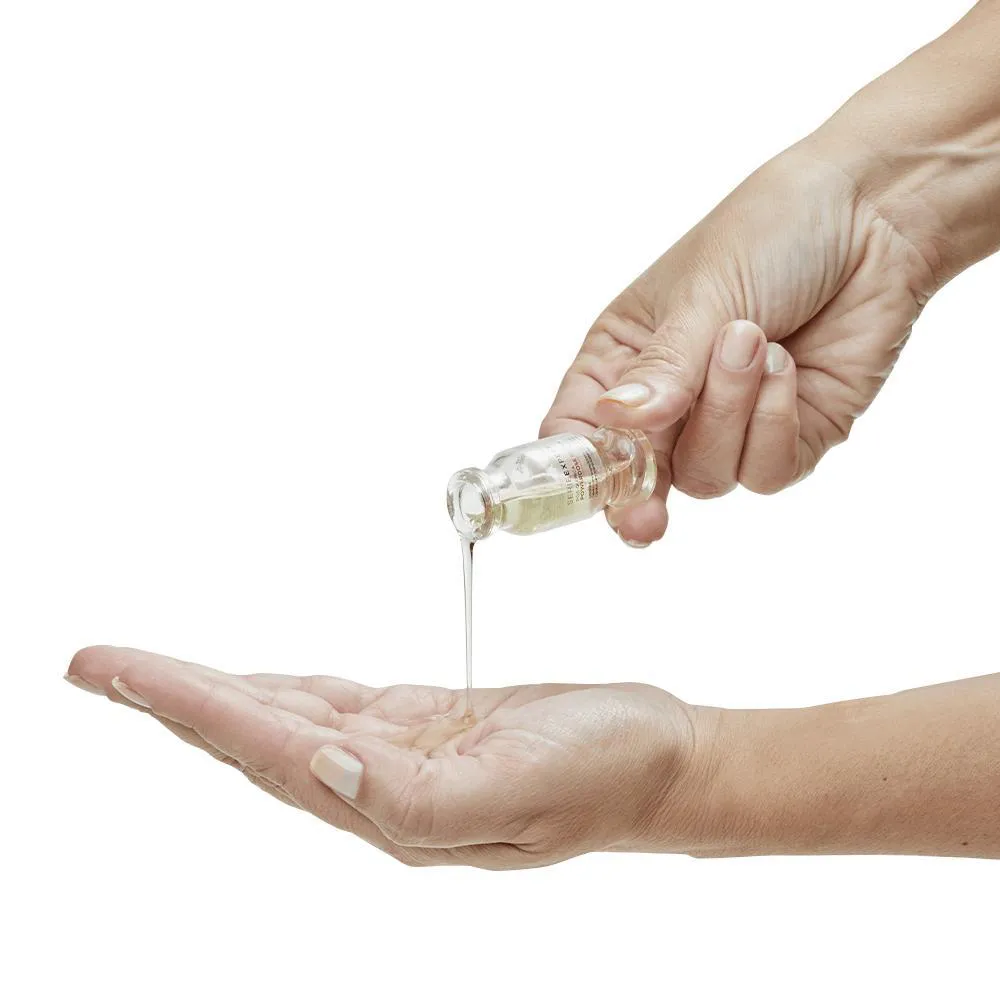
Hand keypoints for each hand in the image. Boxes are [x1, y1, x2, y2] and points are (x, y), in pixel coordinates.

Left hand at [67, 647, 696, 868]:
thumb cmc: (605, 775)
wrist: (659, 761)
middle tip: (98, 666)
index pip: (267, 746)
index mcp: (392, 807)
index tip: (120, 672)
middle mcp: (381, 785)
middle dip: (174, 698)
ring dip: (216, 693)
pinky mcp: (429, 725)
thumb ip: (412, 800)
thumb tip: (320, 769)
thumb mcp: (520, 794)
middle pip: (255, 735)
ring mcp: (402, 755)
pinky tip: (252, 683)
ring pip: (287, 717)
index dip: (190, 706)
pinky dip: (283, 687)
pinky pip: (336, 702)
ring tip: (152, 674)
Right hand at [541, 143, 936, 546]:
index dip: (575, 467)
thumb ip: (663, 367)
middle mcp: (669, 400)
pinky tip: (786, 366)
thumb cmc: (773, 231)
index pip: (577, 429)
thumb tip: (620, 420)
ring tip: (755, 339)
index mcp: (623, 357)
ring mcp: (729, 424)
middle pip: (639, 476)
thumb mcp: (702, 291)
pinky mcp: (788, 438)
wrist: (876, 217)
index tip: (587, 490)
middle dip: (644, 492)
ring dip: (728, 411)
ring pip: (705, 477)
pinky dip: (773, 424)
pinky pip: (764, 472)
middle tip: (647, 516)